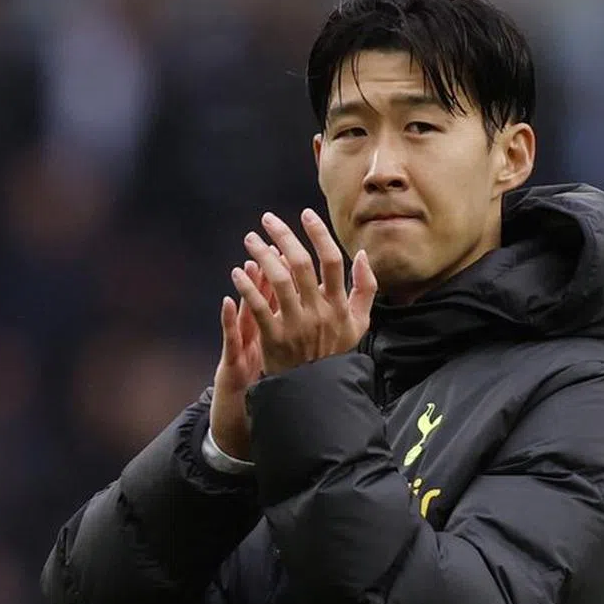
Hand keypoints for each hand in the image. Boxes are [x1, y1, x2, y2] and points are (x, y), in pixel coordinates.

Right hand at [210, 259, 277, 459]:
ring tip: (248, 263)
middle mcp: (259, 327)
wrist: (253, 409)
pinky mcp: (233, 358)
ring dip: (248, 283)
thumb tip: (309, 291)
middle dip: (268, 266)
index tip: (293, 248)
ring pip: (247, 307)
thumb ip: (290, 319)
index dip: (289, 267)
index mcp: (275, 323)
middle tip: (268, 244)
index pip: (285, 289)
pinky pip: (230, 336)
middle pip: (265, 292)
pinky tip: (228, 301)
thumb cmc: (267, 375)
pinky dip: (229, 317)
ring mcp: (245, 341)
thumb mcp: (280, 346)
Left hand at [232, 209, 377, 375]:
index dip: (319, 234)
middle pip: (300, 263)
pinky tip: (237, 271)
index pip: (332, 260)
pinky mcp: (275, 338)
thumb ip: (366, 288)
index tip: (305, 214)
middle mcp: (319, 311)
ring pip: (277, 280)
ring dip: (261, 255)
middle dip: (282, 235)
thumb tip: (363, 255)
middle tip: (267, 219)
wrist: (316, 389)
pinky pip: (258, 306)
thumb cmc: (336, 352)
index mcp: (339, 304)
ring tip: (251, 239)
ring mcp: (296, 325)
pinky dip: (246, 287)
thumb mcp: (360, 322)